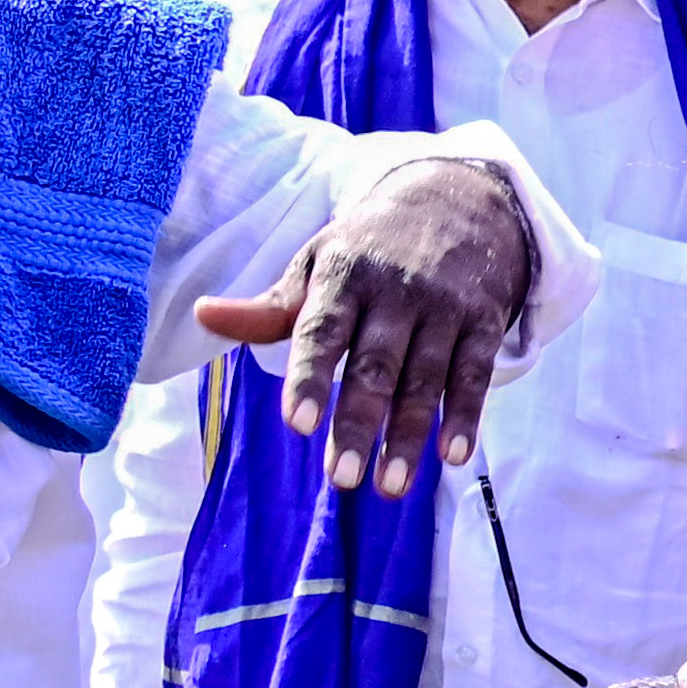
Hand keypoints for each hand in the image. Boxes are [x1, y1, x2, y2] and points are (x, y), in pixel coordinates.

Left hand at [199, 155, 536, 494]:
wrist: (458, 200)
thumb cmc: (370, 248)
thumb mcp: (318, 263)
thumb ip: (269, 307)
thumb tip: (203, 315)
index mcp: (344, 275)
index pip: (322, 330)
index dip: (310, 377)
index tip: (297, 424)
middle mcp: (396, 291)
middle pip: (376, 365)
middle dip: (360, 423)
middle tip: (342, 480)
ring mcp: (444, 307)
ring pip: (426, 379)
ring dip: (409, 435)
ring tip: (391, 487)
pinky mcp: (484, 321)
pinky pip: (475, 374)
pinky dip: (465, 416)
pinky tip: (453, 456)